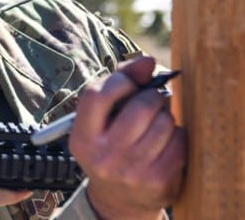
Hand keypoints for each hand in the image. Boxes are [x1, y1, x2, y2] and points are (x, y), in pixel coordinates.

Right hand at [69, 56, 185, 218]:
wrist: (119, 199)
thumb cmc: (110, 147)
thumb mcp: (100, 121)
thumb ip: (118, 85)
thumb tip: (147, 61)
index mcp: (82, 138)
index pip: (98, 95)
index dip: (120, 80)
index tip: (130, 83)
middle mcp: (103, 156)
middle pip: (140, 106)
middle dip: (151, 97)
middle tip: (150, 102)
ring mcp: (131, 170)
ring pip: (164, 122)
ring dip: (165, 117)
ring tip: (156, 125)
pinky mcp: (158, 179)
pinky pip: (179, 140)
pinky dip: (177, 135)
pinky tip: (165, 142)